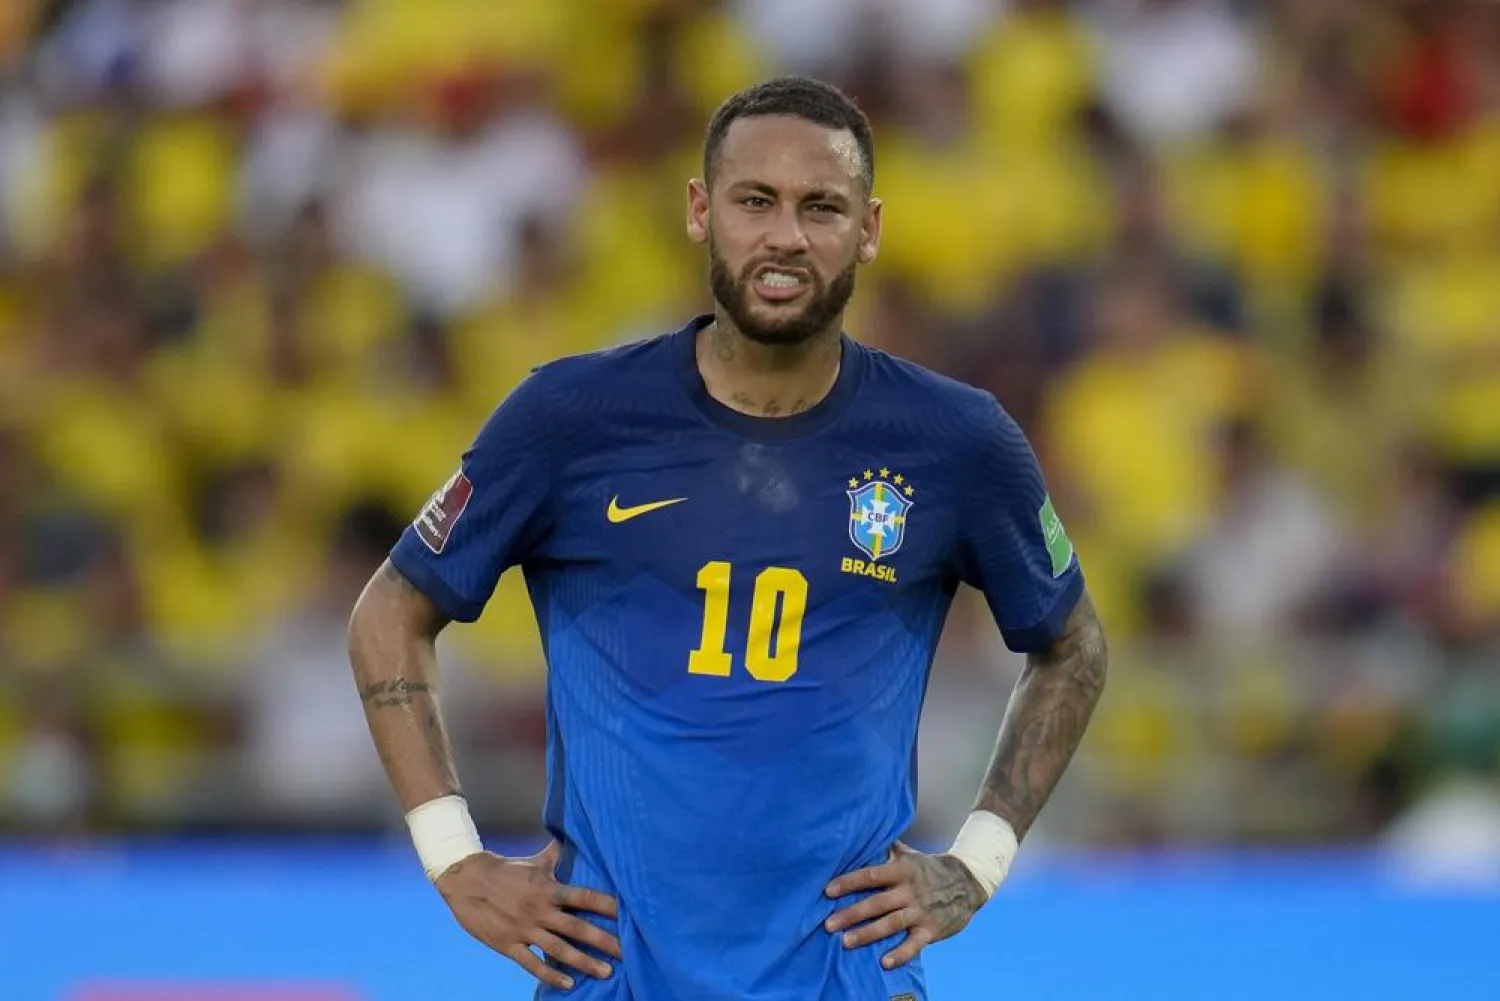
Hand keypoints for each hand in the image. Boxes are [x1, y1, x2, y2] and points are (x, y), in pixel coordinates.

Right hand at [435, 842, 620, 990]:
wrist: (465, 881)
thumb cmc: (505, 870)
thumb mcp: (533, 862)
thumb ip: (555, 855)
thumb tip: (572, 838)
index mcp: (548, 889)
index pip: (584, 897)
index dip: (607, 905)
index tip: (628, 913)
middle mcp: (540, 910)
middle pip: (578, 928)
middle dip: (604, 941)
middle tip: (627, 952)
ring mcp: (524, 929)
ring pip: (559, 949)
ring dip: (584, 962)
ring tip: (606, 972)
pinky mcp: (508, 945)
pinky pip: (532, 964)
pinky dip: (551, 975)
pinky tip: (568, 984)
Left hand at [823, 841, 986, 969]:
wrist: (969, 882)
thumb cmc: (932, 868)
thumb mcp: (911, 856)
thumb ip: (888, 849)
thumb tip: (864, 835)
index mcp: (902, 871)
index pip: (871, 875)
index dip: (849, 882)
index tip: (827, 890)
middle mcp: (909, 891)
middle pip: (876, 903)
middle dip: (851, 914)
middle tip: (828, 924)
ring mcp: (921, 911)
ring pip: (891, 924)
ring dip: (868, 934)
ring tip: (846, 942)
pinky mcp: (931, 930)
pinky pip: (914, 944)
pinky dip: (900, 953)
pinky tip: (884, 962)